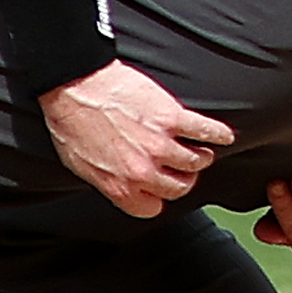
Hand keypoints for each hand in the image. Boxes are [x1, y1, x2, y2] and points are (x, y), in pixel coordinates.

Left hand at [39, 58, 236, 217]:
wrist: (73, 84)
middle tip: (181, 167)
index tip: (159, 188)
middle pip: (179, 187)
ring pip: (196, 162)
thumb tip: (120, 186)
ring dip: (200, 156)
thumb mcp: (79, 163)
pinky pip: (208, 132)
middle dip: (180, 178)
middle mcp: (143, 170)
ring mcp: (160, 144)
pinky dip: (219, 134)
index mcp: (119, 185)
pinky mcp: (172, 117)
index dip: (157, 197)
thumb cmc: (70, 120)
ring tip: (199, 149)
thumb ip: (106, 180)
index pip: (152, 208)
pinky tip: (222, 135)